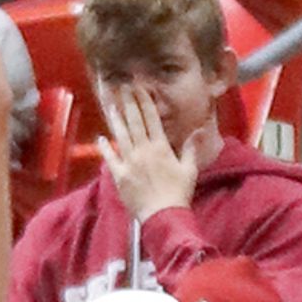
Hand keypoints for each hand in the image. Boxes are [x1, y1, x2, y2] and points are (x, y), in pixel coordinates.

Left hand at [95, 84, 200, 220]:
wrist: (163, 215)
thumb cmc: (179, 193)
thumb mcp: (189, 169)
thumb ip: (191, 148)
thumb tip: (200, 129)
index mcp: (160, 147)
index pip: (151, 118)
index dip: (144, 100)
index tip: (139, 86)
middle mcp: (143, 150)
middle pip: (134, 121)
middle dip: (128, 102)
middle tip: (122, 86)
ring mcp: (129, 162)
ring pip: (120, 135)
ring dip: (115, 118)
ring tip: (110, 103)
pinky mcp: (119, 175)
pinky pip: (110, 158)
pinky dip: (104, 148)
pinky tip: (101, 138)